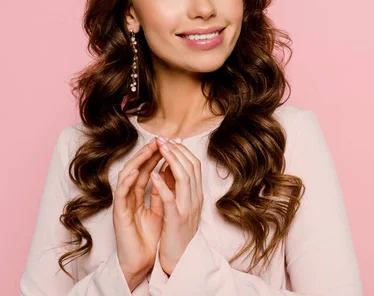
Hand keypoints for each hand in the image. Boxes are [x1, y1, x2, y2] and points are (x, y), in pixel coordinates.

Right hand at [113, 137, 163, 290]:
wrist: (142, 260)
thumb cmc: (151, 236)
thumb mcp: (162, 209)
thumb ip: (163, 191)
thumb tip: (171, 172)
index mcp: (139, 194)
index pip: (147, 169)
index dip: (157, 156)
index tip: (169, 144)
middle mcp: (129, 195)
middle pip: (136, 168)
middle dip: (147, 153)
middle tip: (159, 139)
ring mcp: (123, 203)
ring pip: (126, 176)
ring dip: (137, 161)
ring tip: (148, 149)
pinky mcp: (118, 213)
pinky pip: (120, 194)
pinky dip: (126, 181)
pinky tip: (134, 171)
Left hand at [150, 137, 203, 275]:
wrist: (181, 259)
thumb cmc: (178, 233)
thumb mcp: (182, 206)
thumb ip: (178, 188)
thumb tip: (170, 166)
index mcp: (196, 195)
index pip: (194, 165)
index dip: (182, 150)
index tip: (169, 140)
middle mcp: (195, 198)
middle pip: (190, 167)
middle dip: (176, 150)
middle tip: (162, 139)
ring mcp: (187, 208)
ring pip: (183, 177)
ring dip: (171, 160)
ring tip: (159, 149)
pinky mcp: (176, 219)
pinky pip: (169, 198)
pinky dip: (162, 185)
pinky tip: (153, 175)